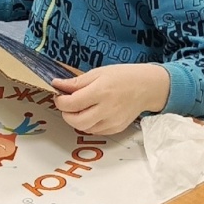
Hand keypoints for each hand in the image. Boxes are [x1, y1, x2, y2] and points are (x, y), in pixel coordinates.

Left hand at [52, 63, 169, 134]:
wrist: (146, 87)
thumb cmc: (122, 77)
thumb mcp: (97, 73)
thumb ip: (76, 82)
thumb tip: (57, 85)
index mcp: (101, 92)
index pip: (72, 103)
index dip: (60, 100)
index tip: (59, 95)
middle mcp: (107, 109)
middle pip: (76, 121)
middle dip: (65, 114)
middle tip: (66, 104)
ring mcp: (113, 121)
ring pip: (85, 128)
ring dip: (76, 120)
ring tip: (78, 108)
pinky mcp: (117, 128)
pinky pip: (96, 131)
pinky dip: (88, 124)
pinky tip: (90, 113)